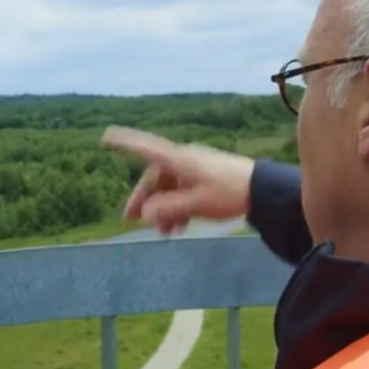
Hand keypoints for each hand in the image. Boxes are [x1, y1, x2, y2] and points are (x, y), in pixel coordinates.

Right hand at [101, 126, 255, 234]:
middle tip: (132, 220)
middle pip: (156, 177)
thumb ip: (169, 208)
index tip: (106, 136)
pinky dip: (177, 207)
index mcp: (180, 161)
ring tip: (164, 232)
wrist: (263, 190)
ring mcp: (195, 169)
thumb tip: (144, 213)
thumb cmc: (228, 193)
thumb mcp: (196, 204)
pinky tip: (179, 226)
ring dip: (163, 208)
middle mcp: (184, 161)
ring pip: (170, 187)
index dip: (125, 143)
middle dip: (146, 199)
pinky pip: (183, 191)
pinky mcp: (205, 178)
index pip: (147, 149)